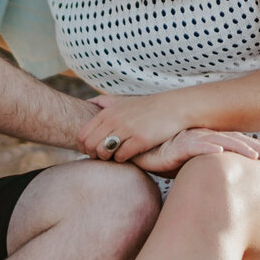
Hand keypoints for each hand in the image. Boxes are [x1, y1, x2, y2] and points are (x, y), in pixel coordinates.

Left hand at [79, 90, 193, 161]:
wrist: (176, 108)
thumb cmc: (148, 107)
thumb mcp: (123, 100)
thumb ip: (104, 101)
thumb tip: (88, 102)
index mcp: (107, 112)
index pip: (83, 134)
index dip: (84, 147)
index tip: (94, 150)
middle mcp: (114, 119)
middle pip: (90, 145)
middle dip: (94, 154)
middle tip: (104, 156)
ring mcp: (127, 129)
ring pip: (103, 151)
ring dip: (107, 158)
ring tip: (116, 156)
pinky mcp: (140, 139)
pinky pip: (121, 156)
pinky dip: (122, 159)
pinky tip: (129, 155)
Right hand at [133, 127, 259, 175]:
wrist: (142, 152)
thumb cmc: (168, 161)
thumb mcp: (196, 167)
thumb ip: (212, 171)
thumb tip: (231, 188)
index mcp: (212, 141)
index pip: (240, 144)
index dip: (258, 149)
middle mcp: (206, 137)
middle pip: (237, 141)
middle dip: (257, 149)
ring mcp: (193, 139)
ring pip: (221, 142)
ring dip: (239, 147)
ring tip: (255, 156)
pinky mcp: (179, 144)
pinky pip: (196, 145)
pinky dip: (208, 147)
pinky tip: (220, 152)